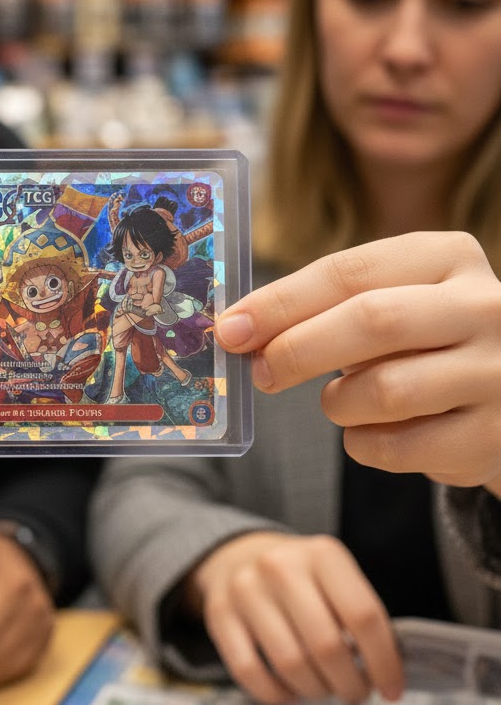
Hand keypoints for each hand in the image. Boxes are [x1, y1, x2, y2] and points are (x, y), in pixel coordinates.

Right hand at [185, 531, 403, 704]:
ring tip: (324, 689)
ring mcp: (244, 589)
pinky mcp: (218, 614)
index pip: (363, 616)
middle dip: (350, 684)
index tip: (391, 688)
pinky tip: (290, 691)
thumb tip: (385, 674)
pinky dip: (276, 694)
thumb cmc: (300, 576)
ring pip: (290, 664)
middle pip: (327, 646)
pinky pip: (249, 672)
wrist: (237, 554)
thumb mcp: (334, 575)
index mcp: (321, 554)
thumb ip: (358, 615)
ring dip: (316, 691)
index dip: (384, 662)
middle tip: (356, 692)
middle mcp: (280, 567)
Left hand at [215, 233, 500, 493]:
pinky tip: (371, 433)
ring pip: (387, 389)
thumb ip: (321, 309)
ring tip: (339, 400)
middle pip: (372, 321)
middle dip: (299, 350)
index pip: (348, 272)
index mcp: (446, 257)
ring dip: (338, 403)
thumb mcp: (387, 304)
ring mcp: (497, 371)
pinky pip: (401, 447)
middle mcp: (484, 306)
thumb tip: (238, 330)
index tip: (230, 329)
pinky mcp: (495, 434)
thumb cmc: (424, 344)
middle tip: (261, 373)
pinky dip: (365, 445)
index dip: (279, 303)